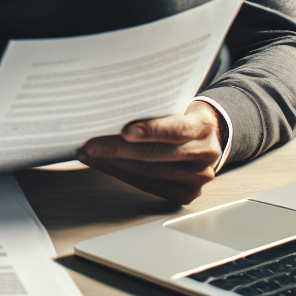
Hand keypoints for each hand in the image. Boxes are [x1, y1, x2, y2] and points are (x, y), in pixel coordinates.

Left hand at [76, 100, 225, 205]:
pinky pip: (148, 186)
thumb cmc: (180, 114)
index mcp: (202, 126)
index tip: (124, 130)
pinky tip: (104, 165)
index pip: (176, 129)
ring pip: (148, 173)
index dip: (150, 130)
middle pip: (156, 155)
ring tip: (88, 155)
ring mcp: (197, 177)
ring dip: (113, 164)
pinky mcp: (186, 193)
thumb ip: (154, 107)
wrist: (206, 135)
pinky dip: (122, 175)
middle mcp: (204, 154)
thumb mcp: (176, 102)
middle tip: (90, 145)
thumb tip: (111, 106)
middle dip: (118, 150)